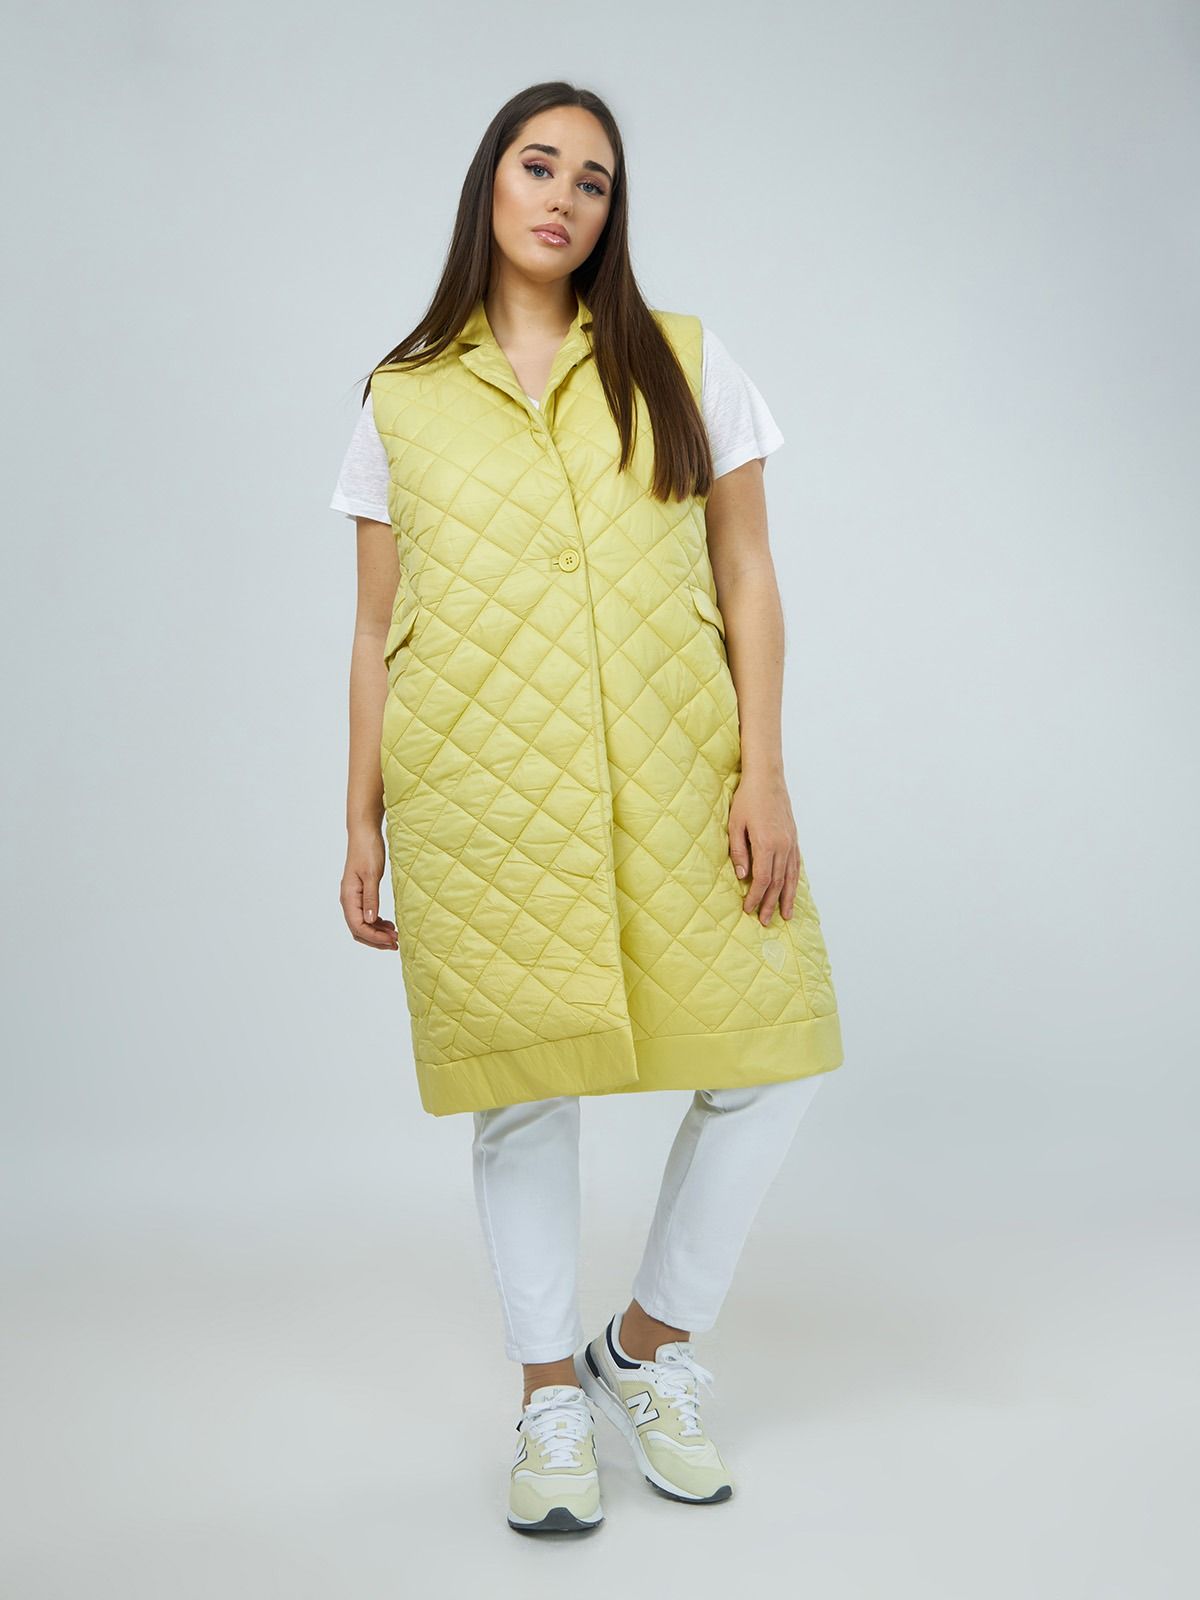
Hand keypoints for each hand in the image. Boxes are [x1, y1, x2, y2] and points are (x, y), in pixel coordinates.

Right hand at [340, 828, 397, 948]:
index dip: (375, 937)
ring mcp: (353, 897)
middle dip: (376, 939)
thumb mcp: (371, 875)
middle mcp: (348, 899)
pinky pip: (366, 915)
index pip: (358, 926)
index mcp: (349, 896)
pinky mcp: (360, 893)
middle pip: (359, 930)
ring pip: (362, 924)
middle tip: (396, 943)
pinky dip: (377, 923)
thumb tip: (370, 921)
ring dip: (377, 932)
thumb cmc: (367, 850)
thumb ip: (370, 899)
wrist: (364, 834)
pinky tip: (389, 924)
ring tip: (395, 935)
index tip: (392, 940)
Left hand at [727, 771, 803, 924]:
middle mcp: (782, 846)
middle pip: (777, 883)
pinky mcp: (794, 838)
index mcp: (766, 844)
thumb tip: (742, 876)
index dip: (756, 897)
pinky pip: (796, 866)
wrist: (767, 778)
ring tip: (785, 916)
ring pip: (790, 877)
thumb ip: (739, 852)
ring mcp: (791, 842)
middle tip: (765, 921)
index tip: (748, 909)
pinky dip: (794, 882)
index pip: (762, 880)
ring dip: (786, 898)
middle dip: (770, 904)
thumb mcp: (735, 825)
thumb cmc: (747, 799)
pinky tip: (792, 891)